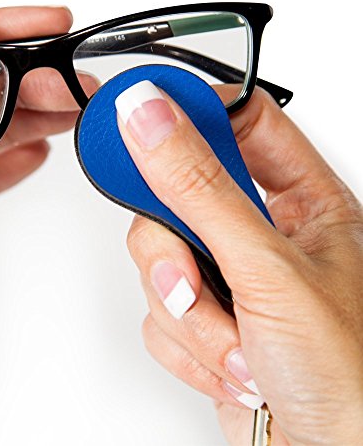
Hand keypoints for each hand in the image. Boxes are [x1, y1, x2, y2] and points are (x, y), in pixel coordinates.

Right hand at [116, 81, 362, 444]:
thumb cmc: (348, 378)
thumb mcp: (268, 266)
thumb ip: (199, 188)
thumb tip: (151, 118)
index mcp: (302, 201)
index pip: (241, 121)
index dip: (194, 110)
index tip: (146, 112)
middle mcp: (260, 233)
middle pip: (178, 194)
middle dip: (175, 247)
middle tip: (192, 271)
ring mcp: (227, 276)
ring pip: (159, 257)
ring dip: (187, 310)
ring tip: (233, 339)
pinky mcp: (202, 317)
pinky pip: (158, 309)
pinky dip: (185, 344)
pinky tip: (228, 361)